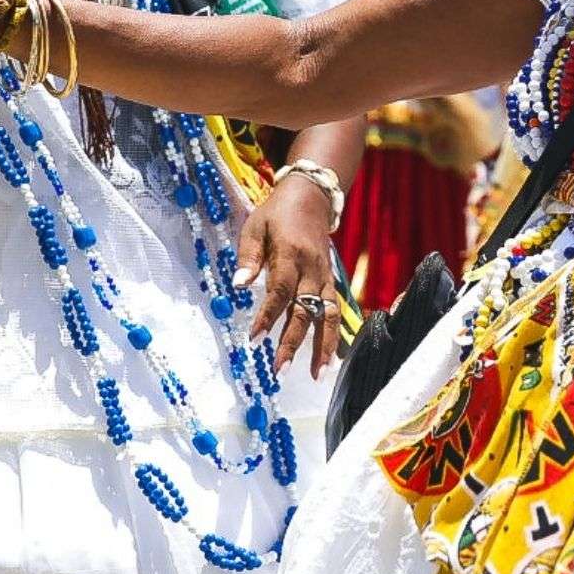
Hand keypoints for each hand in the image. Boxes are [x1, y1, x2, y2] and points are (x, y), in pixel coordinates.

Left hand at [234, 174, 340, 378]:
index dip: (268, 316)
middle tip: (280, 369)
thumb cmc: (276, 213)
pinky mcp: (330, 282)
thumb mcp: (254, 226)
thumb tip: (238, 285)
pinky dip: (334, 336)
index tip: (255, 339)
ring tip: (317, 375)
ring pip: (329, 316)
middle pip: (305, 310)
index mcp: (290, 254)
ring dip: (324, 346)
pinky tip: (330, 359)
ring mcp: (325, 277)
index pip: (280, 291)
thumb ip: (248, 257)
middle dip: (293, 342)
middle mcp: (312, 269)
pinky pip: (335, 311)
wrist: (311, 198)